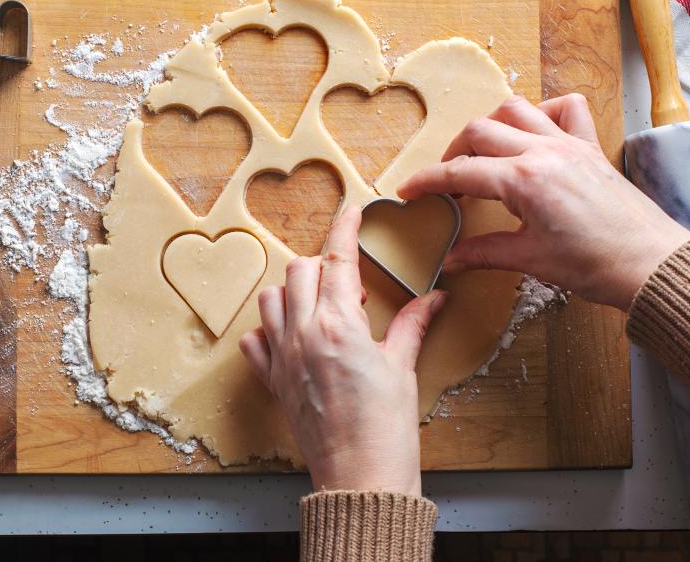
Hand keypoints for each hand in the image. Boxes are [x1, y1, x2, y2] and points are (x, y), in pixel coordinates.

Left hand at [239, 206, 445, 496]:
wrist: (361, 478)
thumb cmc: (386, 430)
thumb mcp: (402, 368)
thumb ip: (412, 325)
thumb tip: (434, 298)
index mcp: (339, 324)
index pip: (337, 259)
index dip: (344, 228)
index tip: (351, 211)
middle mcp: (304, 334)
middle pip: (299, 270)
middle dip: (323, 265)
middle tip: (349, 285)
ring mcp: (283, 357)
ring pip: (271, 299)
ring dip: (293, 292)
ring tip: (321, 307)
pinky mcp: (274, 382)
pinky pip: (255, 342)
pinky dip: (268, 331)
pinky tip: (292, 336)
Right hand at [398, 94, 689, 310]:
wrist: (652, 264)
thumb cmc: (596, 266)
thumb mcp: (531, 260)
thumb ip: (485, 253)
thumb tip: (452, 259)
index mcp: (524, 181)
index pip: (460, 173)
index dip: (427, 182)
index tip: (408, 191)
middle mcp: (544, 152)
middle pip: (479, 131)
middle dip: (453, 153)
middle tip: (447, 182)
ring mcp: (569, 144)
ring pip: (515, 108)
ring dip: (490, 125)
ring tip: (483, 153)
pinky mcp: (591, 146)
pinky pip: (565, 108)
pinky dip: (543, 112)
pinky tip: (533, 135)